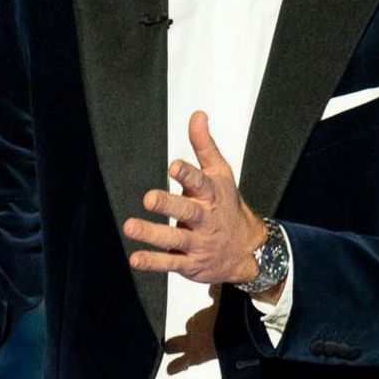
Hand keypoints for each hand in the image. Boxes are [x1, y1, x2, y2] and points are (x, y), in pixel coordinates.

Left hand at [123, 110, 268, 286]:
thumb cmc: (227, 206)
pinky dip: (152, 262)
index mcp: (211, 195)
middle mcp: (205, 219)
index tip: (174, 166)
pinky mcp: (190, 263)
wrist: (247, 250)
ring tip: (130, 226)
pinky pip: (170, 263)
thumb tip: (197, 115)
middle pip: (187, 211)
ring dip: (152, 234)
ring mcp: (198, 243)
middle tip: (149, 198)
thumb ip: (204, 146)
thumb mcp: (220, 173)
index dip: (187, 174)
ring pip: (174, 238)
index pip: (200, 183)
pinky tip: (134, 258)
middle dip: (168, 204)